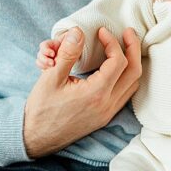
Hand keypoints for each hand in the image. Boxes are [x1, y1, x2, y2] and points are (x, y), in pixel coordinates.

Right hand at [23, 26, 141, 157]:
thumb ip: (67, 54)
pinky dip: (126, 77)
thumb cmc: (41, 109)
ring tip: (125, 46)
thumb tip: (78, 32)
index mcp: (95, 93)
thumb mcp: (50, 78)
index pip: (118, 61)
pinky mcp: (105, 117)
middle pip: (134, 72)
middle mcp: (107, 104)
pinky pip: (125, 94)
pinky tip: (116, 67)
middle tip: (127, 32)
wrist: (36, 139)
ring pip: (133, 84)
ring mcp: (108, 113)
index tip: (101, 31)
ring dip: (132, 63)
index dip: (113, 41)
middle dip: (133, 48)